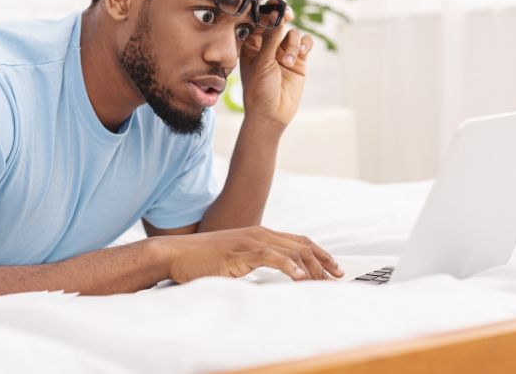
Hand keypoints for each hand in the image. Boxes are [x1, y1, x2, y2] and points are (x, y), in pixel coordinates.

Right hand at [158, 225, 343, 282]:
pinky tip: (298, 276)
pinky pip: (269, 257)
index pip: (299, 242)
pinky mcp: (239, 252)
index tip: (334, 268)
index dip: (319, 253)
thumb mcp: (236, 259)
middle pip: (301, 245)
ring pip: (290, 251)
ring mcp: (250, 241)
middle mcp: (259, 234)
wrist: (177, 253)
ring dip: (310, 267)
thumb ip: (255, 261)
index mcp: (260, 235)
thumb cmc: (203, 259)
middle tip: (338, 276)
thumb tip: (274, 274)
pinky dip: (287, 266)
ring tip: (324, 281)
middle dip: (323, 261)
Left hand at [238, 6, 313, 127]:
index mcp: (252, 44)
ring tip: (289, 61)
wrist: (272, 115)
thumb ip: (271, 37)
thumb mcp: (263, 62)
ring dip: (293, 44)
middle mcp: (268, 46)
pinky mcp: (299, 60)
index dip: (267, 12)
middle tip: (288, 14)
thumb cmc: (259, 90)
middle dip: (283, 17)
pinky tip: (302, 53)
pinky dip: (305, 44)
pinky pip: (305, 43)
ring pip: (292, 34)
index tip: (274, 8)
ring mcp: (284, 53)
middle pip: (278, 22)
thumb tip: (276, 14)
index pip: (260, 21)